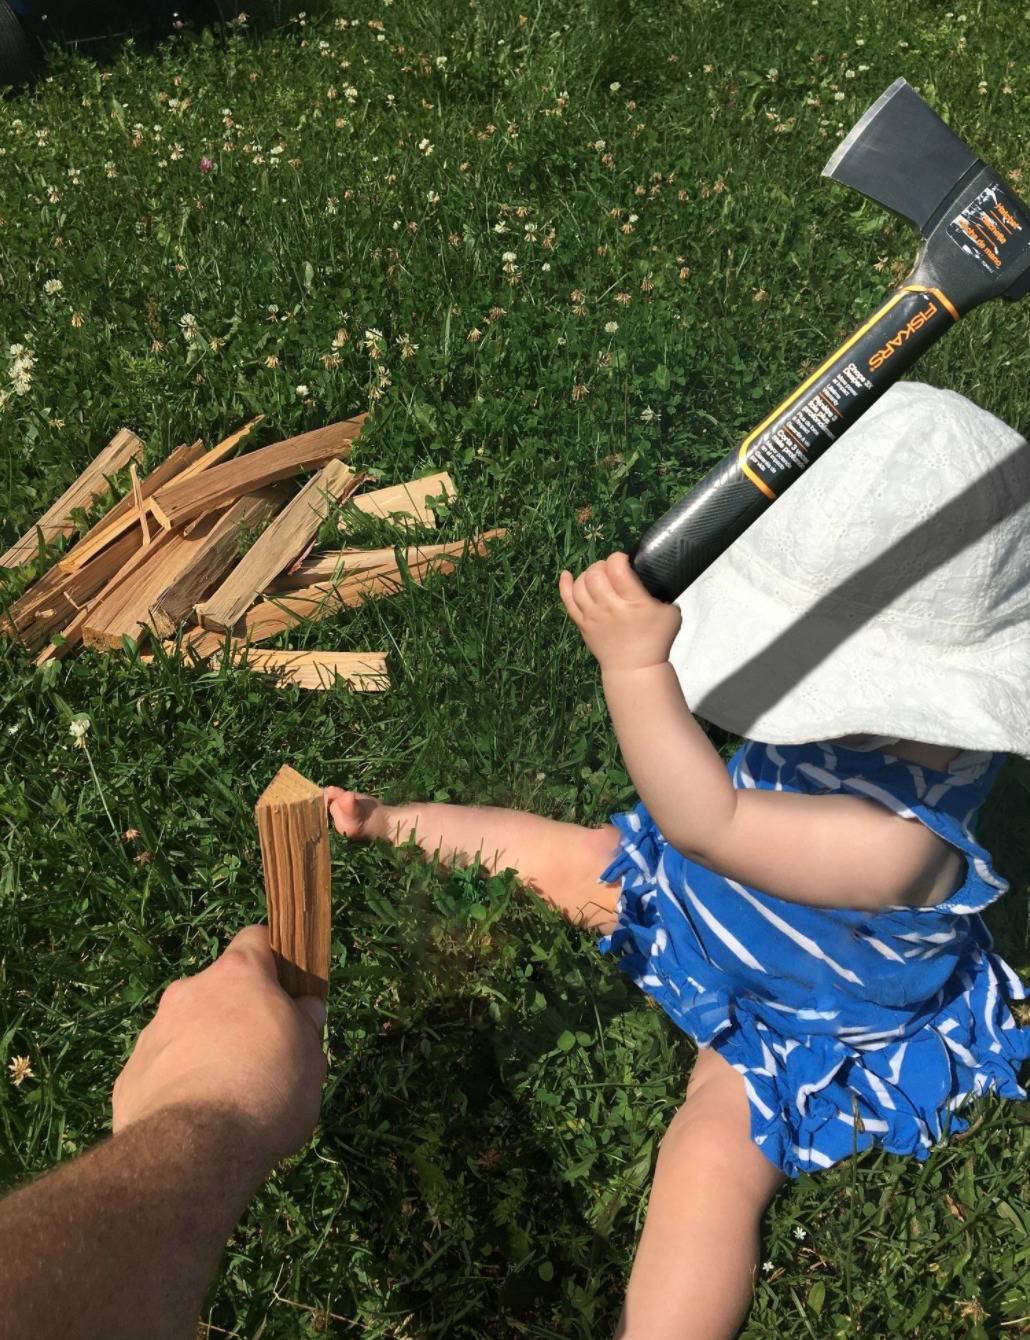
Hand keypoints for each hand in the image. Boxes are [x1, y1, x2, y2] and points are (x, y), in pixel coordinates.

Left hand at [112, 925, 326, 1174]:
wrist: (194, 1149)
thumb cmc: (268, 1090)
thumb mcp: (311, 1057)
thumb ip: (306, 1026)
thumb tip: (306, 1009)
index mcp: (238, 974)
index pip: (256, 940)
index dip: (273, 964)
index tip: (286, 994)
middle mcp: (190, 990)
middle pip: (219, 989)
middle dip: (237, 1014)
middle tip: (261, 1057)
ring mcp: (154, 1030)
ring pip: (187, 1028)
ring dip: (205, 1049)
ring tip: (227, 1098)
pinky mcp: (130, 1073)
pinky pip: (162, 1067)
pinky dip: (178, 1083)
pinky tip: (196, 1119)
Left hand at [559, 551, 681, 672]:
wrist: (636, 669)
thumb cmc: (656, 641)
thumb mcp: (671, 614)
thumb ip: (661, 594)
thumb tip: (652, 582)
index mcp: (633, 602)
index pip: (617, 569)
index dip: (618, 558)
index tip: (624, 561)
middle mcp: (609, 607)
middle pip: (595, 574)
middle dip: (602, 565)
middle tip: (611, 571)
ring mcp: (593, 616)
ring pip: (580, 584)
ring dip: (588, 574)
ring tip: (598, 576)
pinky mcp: (583, 625)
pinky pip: (568, 601)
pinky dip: (564, 585)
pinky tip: (566, 574)